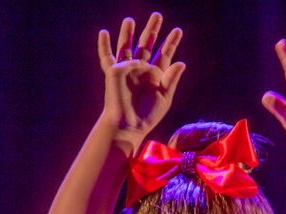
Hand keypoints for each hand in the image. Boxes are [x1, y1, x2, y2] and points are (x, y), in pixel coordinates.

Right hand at [98, 13, 184, 147]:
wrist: (129, 125)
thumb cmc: (148, 115)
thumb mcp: (164, 97)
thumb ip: (171, 79)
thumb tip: (181, 62)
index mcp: (155, 74)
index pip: (164, 53)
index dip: (171, 42)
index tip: (178, 30)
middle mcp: (141, 68)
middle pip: (146, 44)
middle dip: (152, 30)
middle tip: (157, 15)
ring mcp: (127, 69)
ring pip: (126, 46)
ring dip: (127, 32)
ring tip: (130, 19)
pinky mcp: (114, 72)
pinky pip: (106, 57)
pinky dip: (104, 45)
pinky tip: (104, 33)